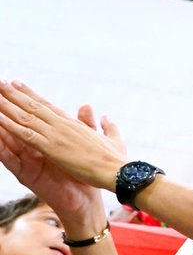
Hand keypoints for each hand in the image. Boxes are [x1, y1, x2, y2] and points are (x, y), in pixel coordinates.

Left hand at [0, 80, 127, 190]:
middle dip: (13, 93)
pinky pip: (26, 134)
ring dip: (7, 105)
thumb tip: (104, 115)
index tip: (16, 83)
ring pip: (25, 117)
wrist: (119, 171)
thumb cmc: (117, 158)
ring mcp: (56, 135)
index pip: (46, 105)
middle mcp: (62, 125)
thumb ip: (106, 125)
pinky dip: (11, 126)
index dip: (30, 94)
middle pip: (32, 106)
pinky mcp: (52, 148)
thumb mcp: (113, 138)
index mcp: (74, 123)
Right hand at [0, 100, 103, 221]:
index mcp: (47, 139)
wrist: (85, 201)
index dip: (22, 99)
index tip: (11, 82)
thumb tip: (86, 105)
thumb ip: (84, 125)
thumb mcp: (85, 145)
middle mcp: (33, 148)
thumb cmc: (84, 175)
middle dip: (4, 105)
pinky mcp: (25, 174)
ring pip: (6, 138)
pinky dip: (1, 147)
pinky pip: (8, 159)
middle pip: (14, 122)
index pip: (32, 115)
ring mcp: (27, 161)